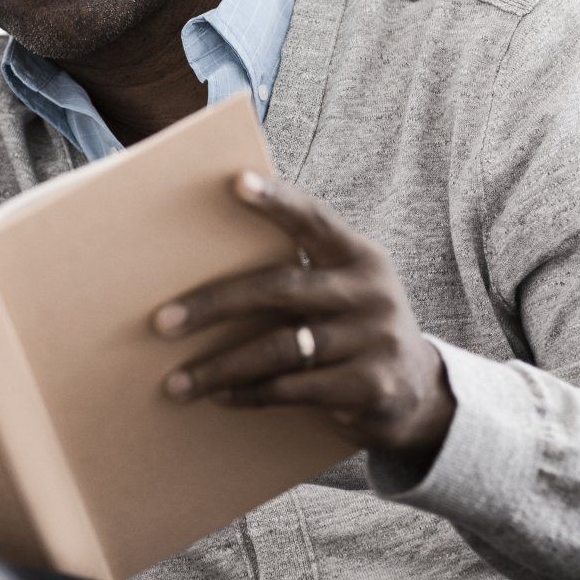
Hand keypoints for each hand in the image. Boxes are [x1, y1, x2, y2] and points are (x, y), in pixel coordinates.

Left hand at [152, 171, 456, 471]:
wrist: (418, 393)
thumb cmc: (351, 330)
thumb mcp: (340, 290)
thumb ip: (296, 274)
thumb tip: (200, 269)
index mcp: (357, 255)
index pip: (312, 219)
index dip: (276, 200)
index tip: (235, 182)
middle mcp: (369, 291)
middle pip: (278, 289)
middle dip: (213, 305)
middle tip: (161, 322)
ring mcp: (374, 339)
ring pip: (279, 348)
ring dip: (220, 367)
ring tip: (176, 382)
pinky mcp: (371, 386)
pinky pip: (294, 389)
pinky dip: (250, 394)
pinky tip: (221, 397)